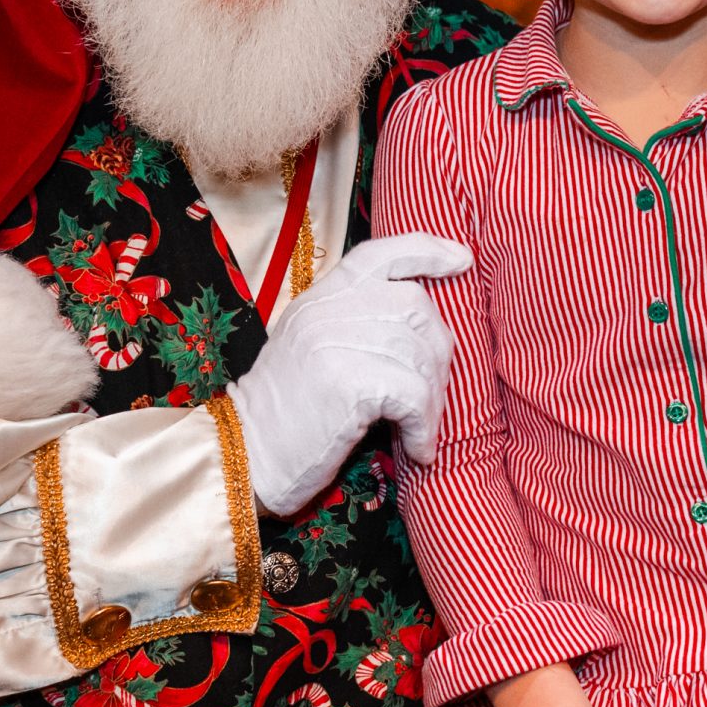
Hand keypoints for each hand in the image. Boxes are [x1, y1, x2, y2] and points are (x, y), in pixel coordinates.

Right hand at [227, 233, 471, 515]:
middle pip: (416, 307)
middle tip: (431, 397)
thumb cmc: (283, 414)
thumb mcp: (310, 347)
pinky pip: (414, 396)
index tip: (460, 259)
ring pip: (421, 354)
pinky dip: (423, 426)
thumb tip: (419, 327)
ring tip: (420, 430)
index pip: (381, 254)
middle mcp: (329, 310)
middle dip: (437, 353)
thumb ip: (352, 324)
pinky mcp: (350, 382)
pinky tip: (417, 448)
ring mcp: (338, 341)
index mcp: (321, 297)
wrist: (245, 456)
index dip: (427, 250)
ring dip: (432, 400)